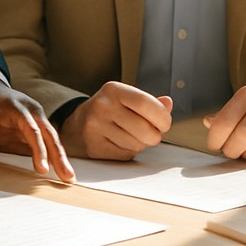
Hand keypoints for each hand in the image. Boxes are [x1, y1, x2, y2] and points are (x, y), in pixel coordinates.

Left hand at [0, 74, 74, 182]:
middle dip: (59, 156)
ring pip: (53, 137)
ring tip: (70, 177)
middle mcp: (34, 112)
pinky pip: (48, 139)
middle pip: (50, 134)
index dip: (39, 150)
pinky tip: (61, 167)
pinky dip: (55, 153)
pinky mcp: (37, 124)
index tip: (43, 169)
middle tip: (68, 177)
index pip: (33, 131)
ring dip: (61, 157)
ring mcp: (38, 117)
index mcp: (19, 109)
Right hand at [58, 81, 172, 159]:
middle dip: (155, 135)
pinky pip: (125, 155)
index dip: (162, 117)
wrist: (77, 126)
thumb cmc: (110, 111)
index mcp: (114, 90)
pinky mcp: (94, 148)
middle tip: (152, 133)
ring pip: (136, 145)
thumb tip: (168, 104)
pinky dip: (130, 152)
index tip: (165, 123)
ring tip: (132, 136)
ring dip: (141, 144)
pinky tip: (121, 143)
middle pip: (144, 129)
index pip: (145, 103)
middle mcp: (102, 106)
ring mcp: (96, 128)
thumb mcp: (127, 99)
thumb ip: (149, 102)